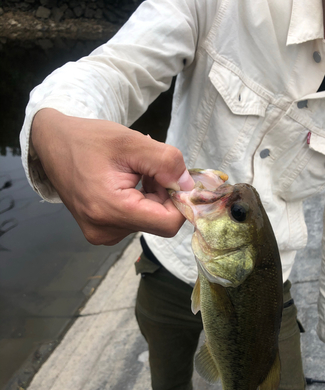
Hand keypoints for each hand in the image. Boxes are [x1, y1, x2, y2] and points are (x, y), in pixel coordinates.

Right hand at [30, 109, 194, 244]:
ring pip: (148, 220)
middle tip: (149, 167)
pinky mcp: (101, 231)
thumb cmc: (88, 139)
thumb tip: (190, 186)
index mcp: (111, 210)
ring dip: (152, 196)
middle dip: (163, 194)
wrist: (52, 144)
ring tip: (133, 171)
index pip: (168, 224)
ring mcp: (102, 234)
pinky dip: (140, 201)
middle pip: (159, 222)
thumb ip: (166, 162)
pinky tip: (126, 182)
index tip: (174, 177)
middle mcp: (106, 231)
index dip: (180, 202)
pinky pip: (135, 220)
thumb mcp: (131, 141)